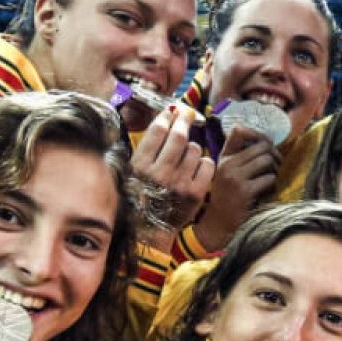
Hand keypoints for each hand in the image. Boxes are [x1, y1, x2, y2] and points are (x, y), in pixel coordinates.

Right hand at [132, 106, 215, 229]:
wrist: (153, 229)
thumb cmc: (144, 195)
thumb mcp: (134, 171)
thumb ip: (146, 148)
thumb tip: (164, 118)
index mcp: (140, 165)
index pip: (157, 130)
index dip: (166, 116)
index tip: (171, 111)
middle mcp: (159, 173)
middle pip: (178, 136)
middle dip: (184, 119)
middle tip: (187, 113)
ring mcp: (179, 183)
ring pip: (194, 149)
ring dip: (192, 146)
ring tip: (186, 154)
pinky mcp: (196, 193)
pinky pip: (207, 164)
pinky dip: (204, 162)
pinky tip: (196, 167)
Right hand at [192, 126, 280, 251]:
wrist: (219, 223)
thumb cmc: (229, 197)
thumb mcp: (228, 173)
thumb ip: (241, 156)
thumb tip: (267, 142)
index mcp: (224, 157)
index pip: (239, 131)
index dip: (258, 134)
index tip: (266, 144)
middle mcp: (227, 164)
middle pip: (261, 146)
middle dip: (274, 155)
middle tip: (275, 166)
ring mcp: (235, 177)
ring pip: (267, 160)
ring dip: (274, 170)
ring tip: (270, 179)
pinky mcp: (245, 191)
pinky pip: (269, 179)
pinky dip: (272, 186)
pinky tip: (266, 193)